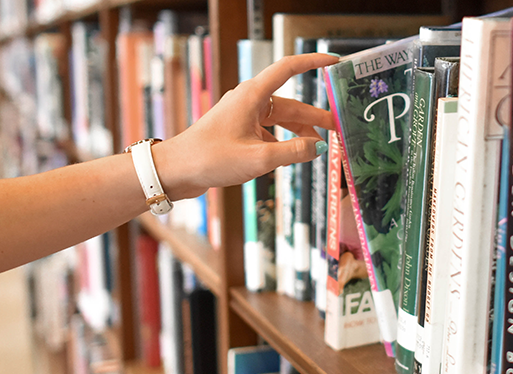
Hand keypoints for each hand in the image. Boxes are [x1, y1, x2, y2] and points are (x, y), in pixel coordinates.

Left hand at [152, 53, 339, 199]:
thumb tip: (319, 147)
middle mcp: (248, 101)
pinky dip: (282, 143)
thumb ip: (293, 152)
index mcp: (252, 96)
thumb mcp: (259, 158)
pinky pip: (268, 133)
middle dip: (314, 117)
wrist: (175, 171)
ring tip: (318, 148)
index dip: (313, 63)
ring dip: (299, 133)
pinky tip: (290, 159)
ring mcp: (242, 116)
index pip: (288, 69)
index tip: (333, 63)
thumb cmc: (209, 158)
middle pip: (290, 104)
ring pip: (280, 120)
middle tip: (337, 129)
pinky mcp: (238, 131)